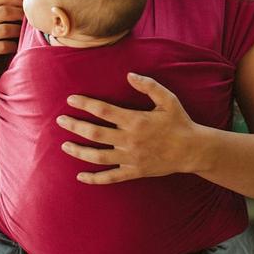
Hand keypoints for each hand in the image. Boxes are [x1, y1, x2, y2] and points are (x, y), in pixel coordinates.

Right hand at [0, 0, 23, 88]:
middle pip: (4, 11)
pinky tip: (16, 48)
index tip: (29, 8)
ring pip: (5, 29)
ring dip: (19, 32)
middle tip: (31, 23)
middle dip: (21, 16)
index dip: (18, 0)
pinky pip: (2, 46)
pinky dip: (13, 46)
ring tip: (25, 36)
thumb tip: (26, 0)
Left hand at [57, 73, 199, 183]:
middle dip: (74, 126)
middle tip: (60, 120)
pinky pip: (110, 177)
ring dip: (78, 151)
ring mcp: (130, 158)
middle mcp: (129, 140)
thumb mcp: (168, 99)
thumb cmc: (179, 122)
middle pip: (94, 134)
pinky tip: (80, 176)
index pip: (103, 111)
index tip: (71, 100)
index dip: (85, 104)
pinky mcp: (134, 172)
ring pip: (97, 156)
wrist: (193, 150)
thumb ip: (148, 85)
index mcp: (135, 121)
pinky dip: (94, 179)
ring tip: (64, 145)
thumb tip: (129, 75)